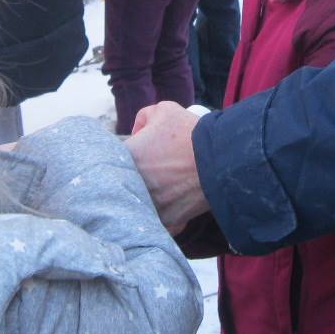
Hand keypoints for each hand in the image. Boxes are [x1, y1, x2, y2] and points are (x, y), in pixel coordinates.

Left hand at [127, 102, 207, 232]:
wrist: (220, 161)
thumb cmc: (190, 134)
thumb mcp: (164, 110)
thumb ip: (143, 117)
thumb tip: (138, 131)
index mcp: (126, 158)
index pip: (114, 158)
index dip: (130, 154)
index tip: (143, 154)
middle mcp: (131, 186)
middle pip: (126, 183)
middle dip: (137, 177)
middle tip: (156, 170)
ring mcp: (147, 207)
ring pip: (142, 204)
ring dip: (149, 196)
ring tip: (167, 186)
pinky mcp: (164, 223)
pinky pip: (159, 221)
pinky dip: (166, 213)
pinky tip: (175, 202)